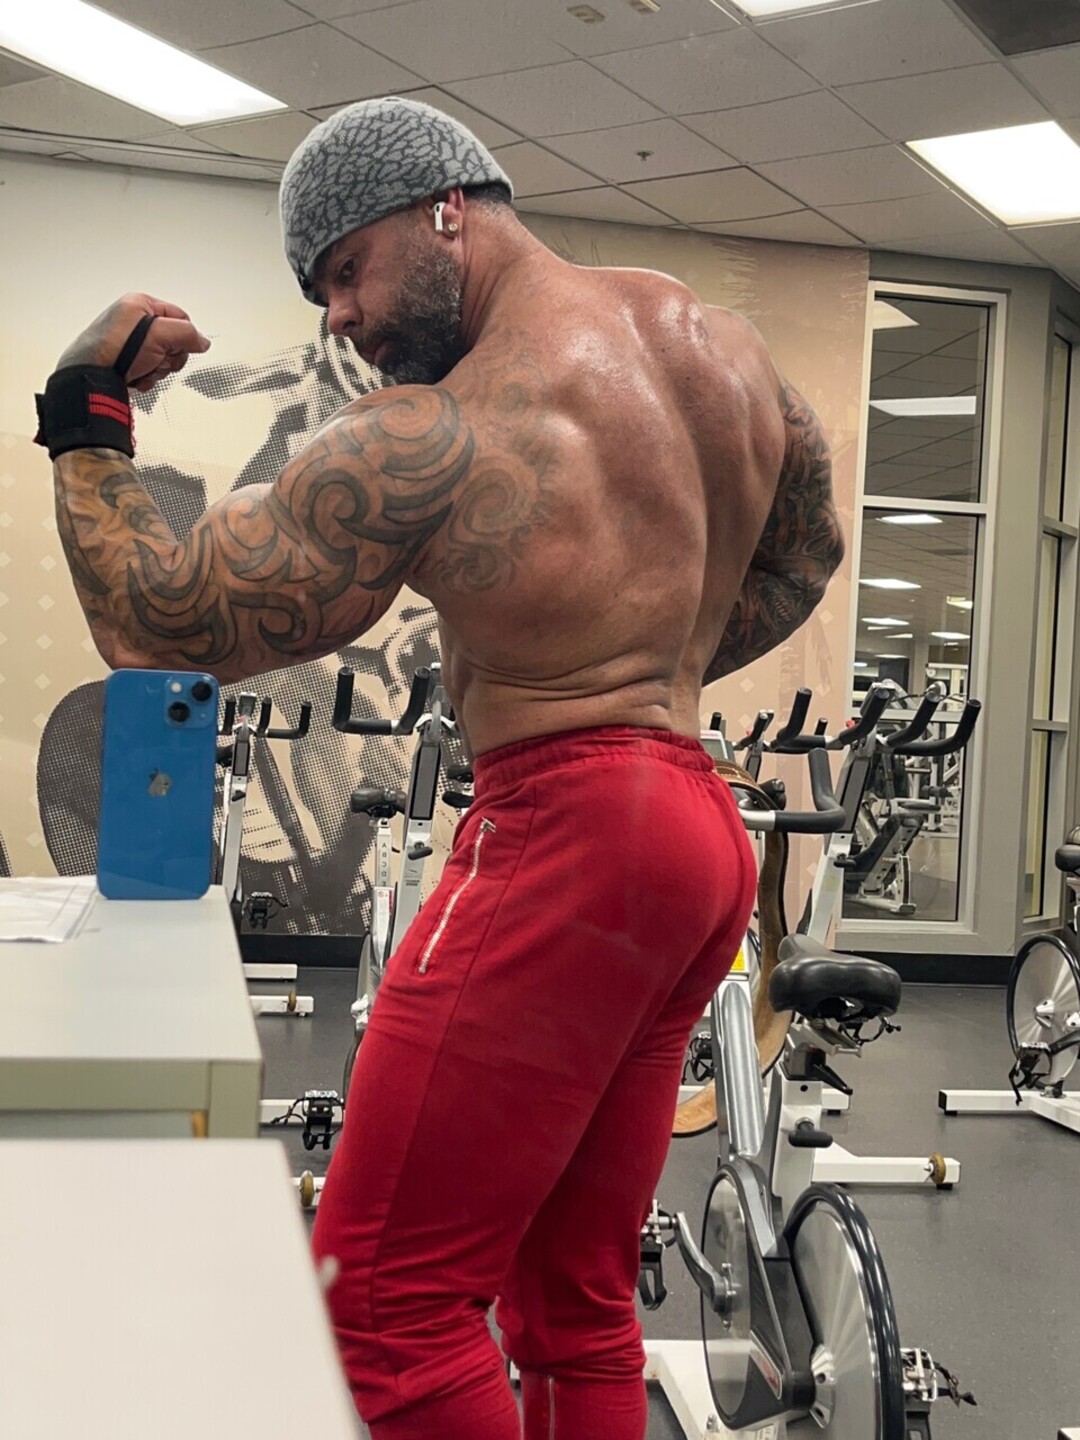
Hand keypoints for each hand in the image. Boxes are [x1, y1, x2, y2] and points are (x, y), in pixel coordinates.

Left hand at [57, 292, 210, 392]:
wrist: (88, 376)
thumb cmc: (111, 351)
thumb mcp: (158, 335)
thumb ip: (186, 334)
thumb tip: (201, 340)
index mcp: (140, 304)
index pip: (181, 318)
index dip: (184, 337)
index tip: (174, 348)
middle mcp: (133, 320)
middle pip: (173, 340)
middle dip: (168, 356)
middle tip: (155, 359)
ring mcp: (129, 342)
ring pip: (162, 357)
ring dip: (157, 369)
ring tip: (142, 369)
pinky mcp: (124, 359)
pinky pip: (148, 368)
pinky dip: (146, 376)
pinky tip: (135, 376)